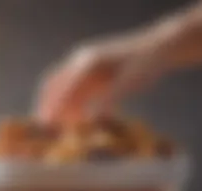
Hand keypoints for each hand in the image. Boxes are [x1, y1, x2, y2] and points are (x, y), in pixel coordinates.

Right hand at [35, 30, 173, 123]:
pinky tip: (75, 122)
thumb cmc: (143, 65)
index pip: (62, 86)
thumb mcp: (126, 83)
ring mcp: (86, 69)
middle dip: (48, 106)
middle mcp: (81, 64)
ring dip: (59, 109)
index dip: (53, 106)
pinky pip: (76, 93)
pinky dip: (72, 107)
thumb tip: (89, 119)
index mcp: (87, 63)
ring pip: (64, 90)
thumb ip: (107, 100)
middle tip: (44, 128)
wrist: (157, 50)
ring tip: (57, 129)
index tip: (46, 124)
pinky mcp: (93, 76)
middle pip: (55, 85)